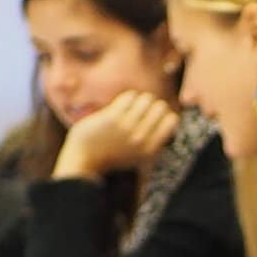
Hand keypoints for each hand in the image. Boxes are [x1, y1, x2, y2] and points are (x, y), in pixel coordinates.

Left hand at [56, 91, 180, 180]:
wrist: (84, 159)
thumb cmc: (111, 156)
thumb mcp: (139, 156)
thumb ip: (154, 141)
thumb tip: (169, 117)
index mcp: (150, 149)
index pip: (172, 120)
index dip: (165, 114)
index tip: (154, 116)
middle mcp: (142, 138)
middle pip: (160, 107)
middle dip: (153, 105)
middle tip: (142, 110)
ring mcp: (128, 127)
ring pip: (146, 99)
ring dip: (139, 99)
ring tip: (132, 106)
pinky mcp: (113, 118)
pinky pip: (129, 97)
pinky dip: (127, 97)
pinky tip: (121, 104)